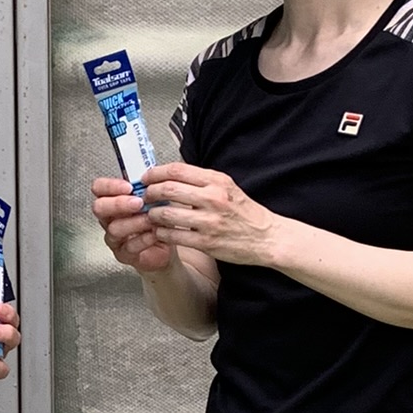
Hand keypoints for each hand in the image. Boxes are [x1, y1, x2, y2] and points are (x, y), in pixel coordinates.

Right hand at [91, 176, 177, 273]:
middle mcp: (109, 218)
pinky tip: (155, 233)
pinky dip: (144, 239)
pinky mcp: (124, 254)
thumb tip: (150, 174)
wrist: (168, 243)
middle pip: (99, 207)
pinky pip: (129, 246)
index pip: (99, 188)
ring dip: (135, 222)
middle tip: (138, 203)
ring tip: (151, 218)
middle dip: (118, 203)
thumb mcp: (154, 196)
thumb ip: (148, 186)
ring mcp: (114, 237)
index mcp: (113, 200)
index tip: (128, 186)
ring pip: (115, 228)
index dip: (110, 186)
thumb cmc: (158, 217)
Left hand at [140, 162, 279, 266]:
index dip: (156, 173)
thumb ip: (203, 181)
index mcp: (217, 181)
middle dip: (150, 193)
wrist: (267, 237)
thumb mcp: (228, 187)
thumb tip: (174, 175)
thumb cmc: (246, 213)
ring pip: (166, 213)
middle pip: (168, 189)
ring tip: (151, 215)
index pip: (177, 170)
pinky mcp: (206, 242)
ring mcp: (209, 221)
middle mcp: (213, 198)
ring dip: (153, 214)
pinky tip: (160, 232)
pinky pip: (173, 236)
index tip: (147, 178)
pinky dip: (161, 233)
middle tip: (145, 197)